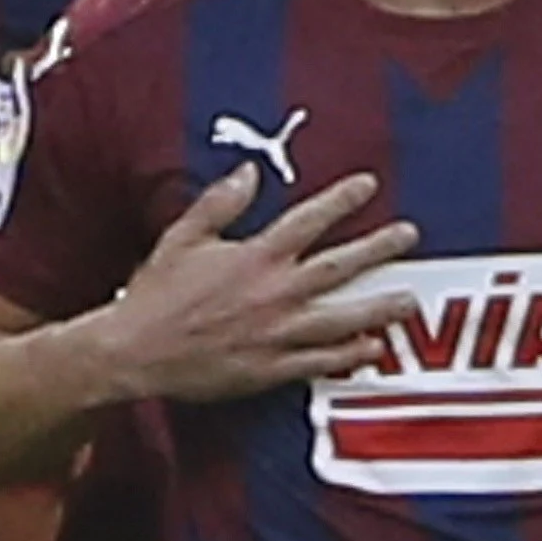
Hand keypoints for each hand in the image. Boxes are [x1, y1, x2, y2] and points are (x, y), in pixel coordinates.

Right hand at [89, 168, 418, 402]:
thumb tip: (249, 172)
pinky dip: (347, 355)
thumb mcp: (181, 238)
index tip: (368, 184)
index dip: (342, 199)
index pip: (309, 220)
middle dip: (378, 248)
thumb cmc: (154, 295)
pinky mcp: (268, 368)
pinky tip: (371, 349)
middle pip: (339, 266)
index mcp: (254, 257)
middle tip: (408, 236)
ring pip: (341, 318)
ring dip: (378, 307)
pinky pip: (319, 362)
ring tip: (408, 300)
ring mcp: (275, 333)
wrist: (133, 352)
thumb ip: (219, 203)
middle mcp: (273, 293)